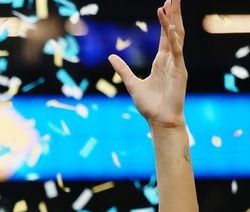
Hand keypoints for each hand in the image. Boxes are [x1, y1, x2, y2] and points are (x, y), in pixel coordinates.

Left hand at [108, 0, 186, 129]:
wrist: (160, 120)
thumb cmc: (149, 105)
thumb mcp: (131, 83)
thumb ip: (122, 69)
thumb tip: (111, 56)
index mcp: (162, 61)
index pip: (165, 35)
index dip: (164, 20)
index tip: (163, 4)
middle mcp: (171, 59)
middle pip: (173, 31)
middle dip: (173, 14)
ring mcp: (177, 64)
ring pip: (177, 37)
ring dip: (173, 21)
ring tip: (171, 5)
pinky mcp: (179, 72)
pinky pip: (177, 53)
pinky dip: (174, 40)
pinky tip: (171, 28)